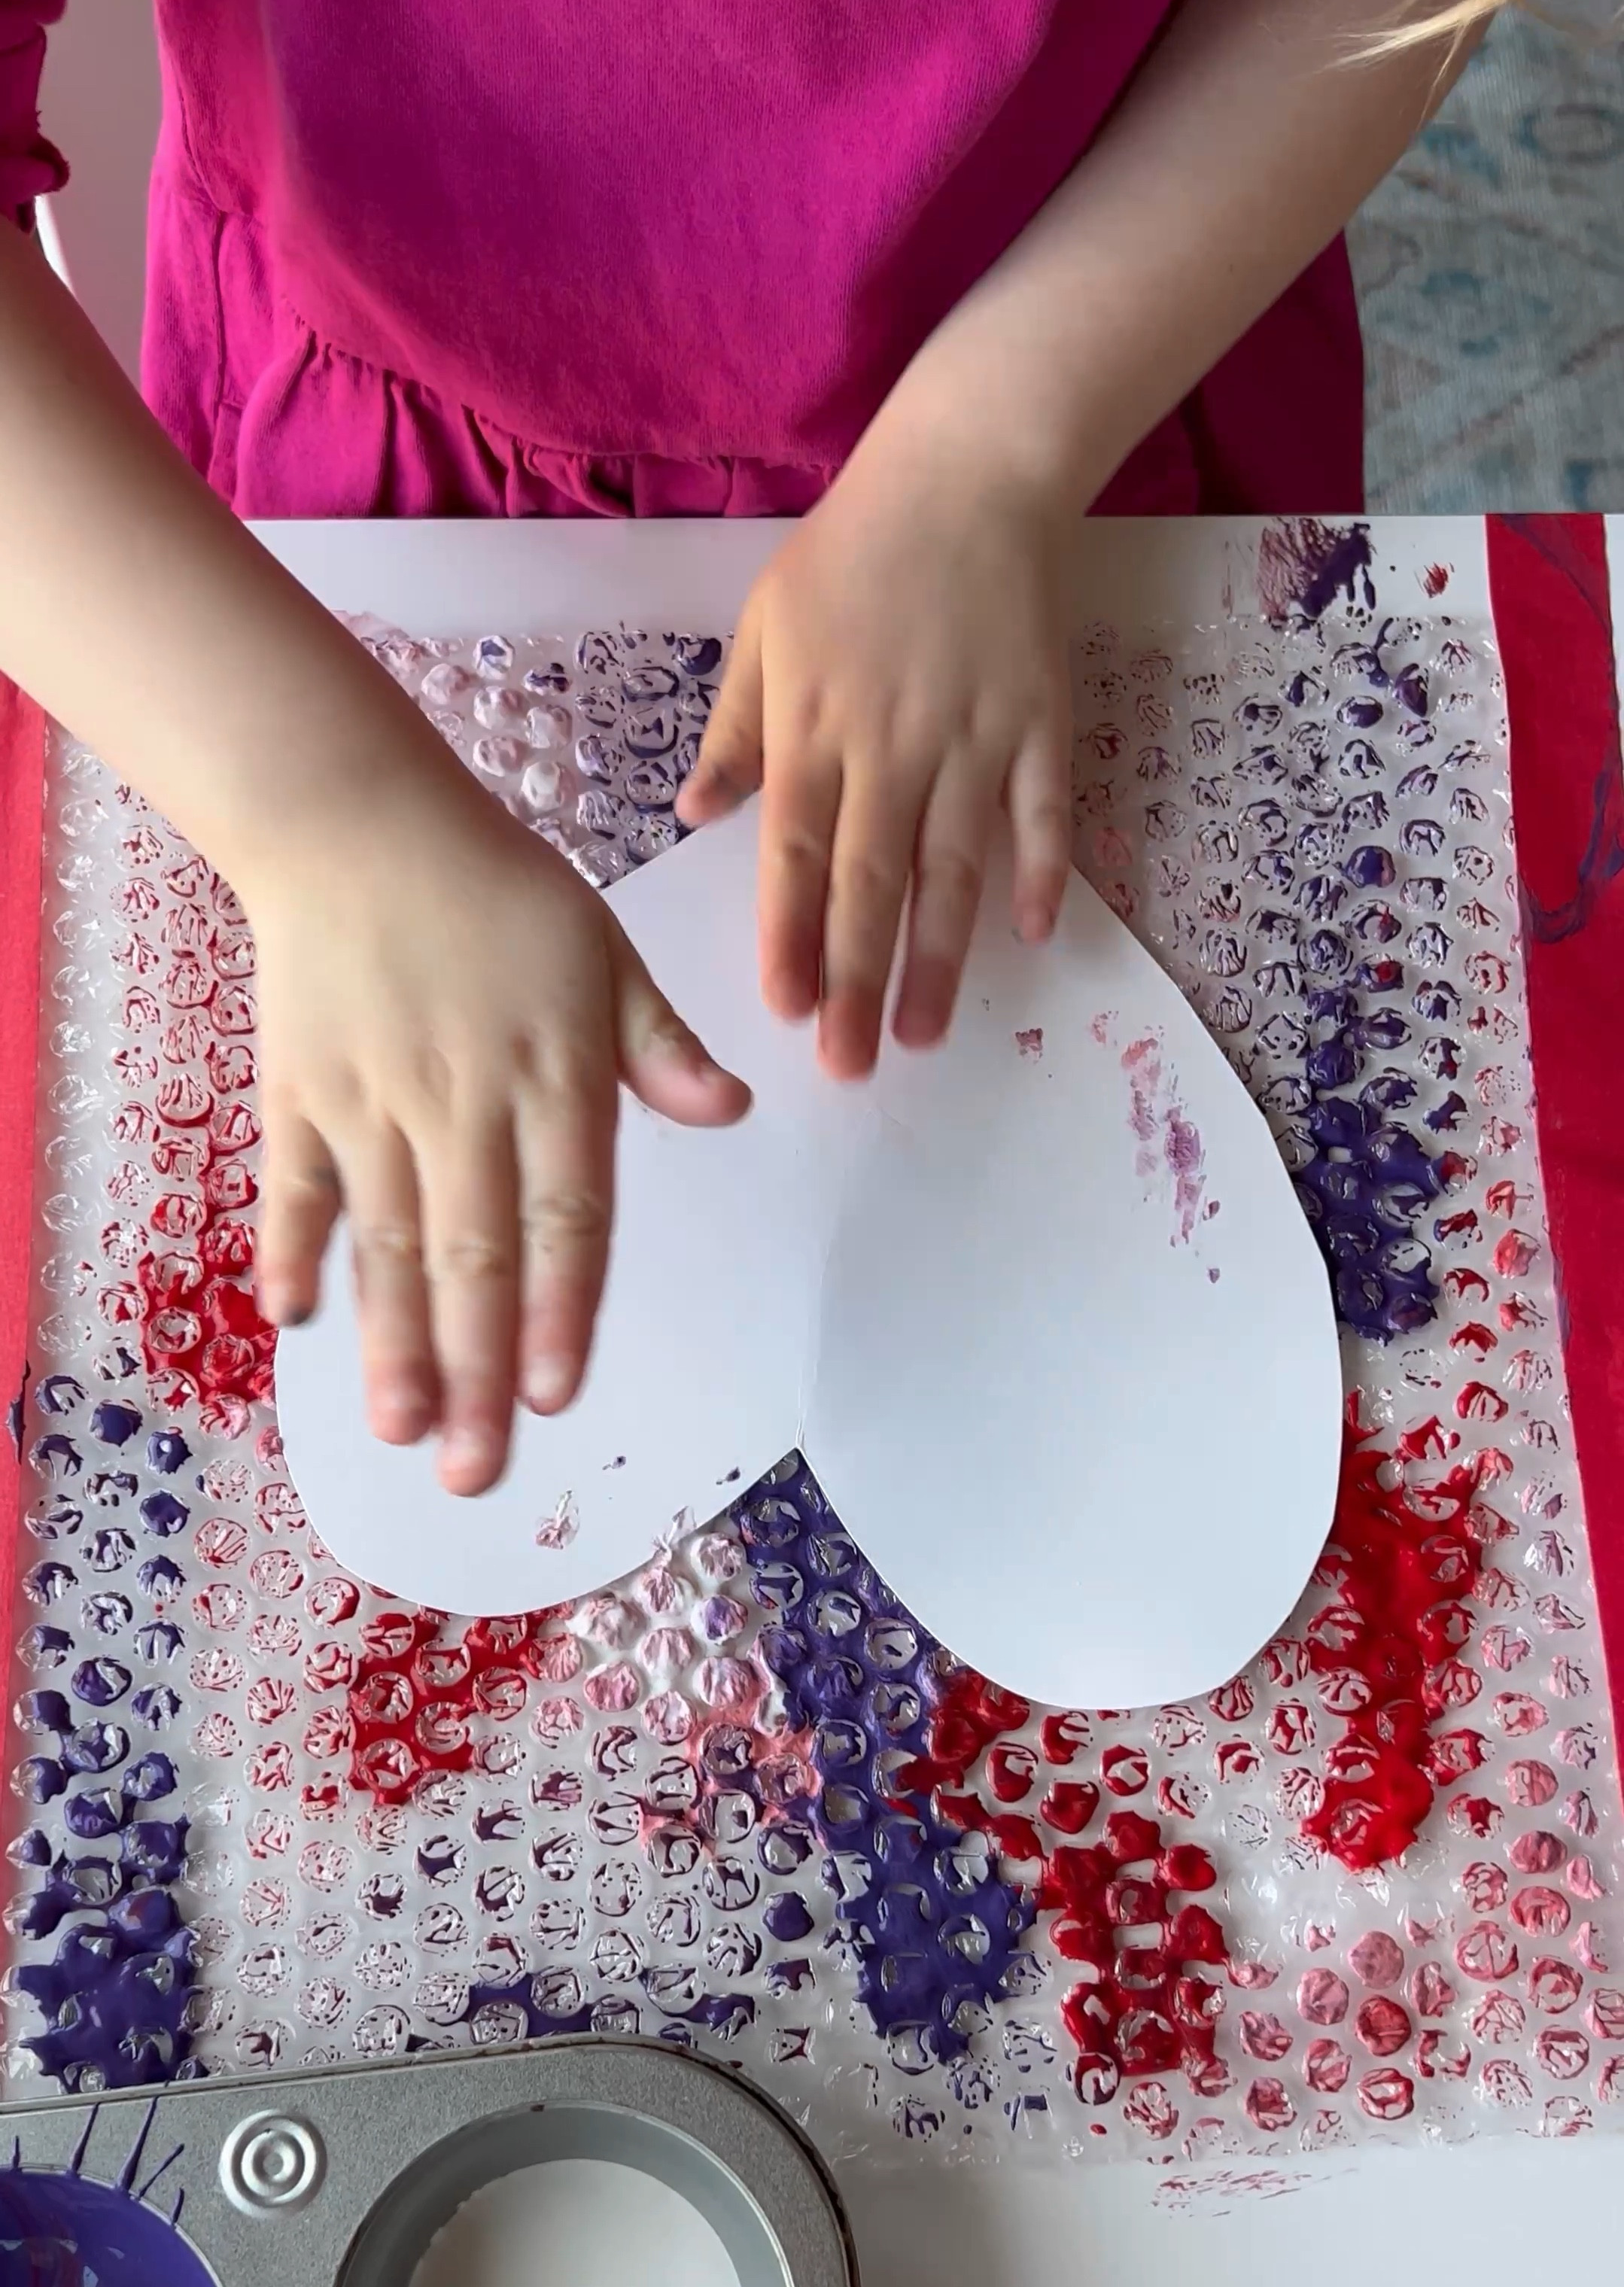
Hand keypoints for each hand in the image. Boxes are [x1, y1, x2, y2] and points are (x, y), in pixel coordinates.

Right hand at [247, 765, 748, 1495]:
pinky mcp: (298, 1086)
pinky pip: (294, 1180)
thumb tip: (728, 1109)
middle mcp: (463, 1101)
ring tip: (398, 1428)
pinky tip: (293, 1318)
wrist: (355, 816)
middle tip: (475, 1470)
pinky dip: (292, 1245)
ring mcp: (373, 1099)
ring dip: (392, 1339)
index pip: (564, 1216)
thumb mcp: (600, 951)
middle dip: (476, 1371)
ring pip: (389, 1238)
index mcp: (550, 1075)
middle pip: (475, 1255)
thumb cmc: (496, 890)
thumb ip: (656, 1044)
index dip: (558, 1310)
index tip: (551, 1394)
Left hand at [677, 430, 1075, 1077]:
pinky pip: (1043, 813)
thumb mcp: (765, 629)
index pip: (796, 853)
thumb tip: (692, 817)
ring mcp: (973, 738)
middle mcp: (893, 746)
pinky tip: (1035, 936)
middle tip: (850, 1066)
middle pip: (871, 883)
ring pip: (955, 869)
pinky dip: (1042, 873)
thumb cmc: (853, 551)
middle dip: (857, 982)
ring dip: (941, 959)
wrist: (968, 471)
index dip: (789, 936)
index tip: (782, 1009)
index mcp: (816, 727)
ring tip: (927, 1036)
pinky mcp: (1040, 722)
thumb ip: (734, 731)